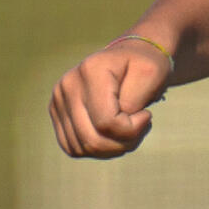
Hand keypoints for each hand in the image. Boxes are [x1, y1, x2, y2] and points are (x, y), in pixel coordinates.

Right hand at [48, 38, 174, 158]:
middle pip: (92, 140)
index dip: (132, 129)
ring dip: (112, 148)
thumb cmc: (144, 66)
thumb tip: (115, 123)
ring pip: (83, 148)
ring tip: (128, 130)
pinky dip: (97, 149)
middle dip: (124, 143)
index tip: (146, 115)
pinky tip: (113, 135)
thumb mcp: (151, 75)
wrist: (129, 58)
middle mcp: (67, 85)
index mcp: (90, 71)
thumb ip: (134, 101)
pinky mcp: (56, 113)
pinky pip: (73, 148)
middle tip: (140, 128)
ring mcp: (57, 100)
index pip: (107, 122)